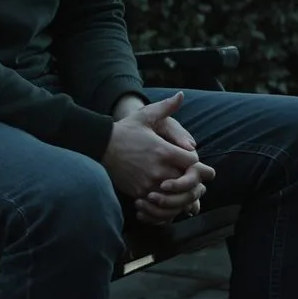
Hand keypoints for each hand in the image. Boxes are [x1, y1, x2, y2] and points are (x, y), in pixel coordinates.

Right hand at [102, 92, 212, 224]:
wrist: (101, 147)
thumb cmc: (126, 130)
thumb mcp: (145, 115)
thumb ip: (166, 107)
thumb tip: (180, 95)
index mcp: (163, 151)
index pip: (193, 162)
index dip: (196, 162)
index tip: (192, 160)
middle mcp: (158, 169)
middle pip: (187, 181)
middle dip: (192, 180)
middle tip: (195, 180)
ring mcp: (149, 183)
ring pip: (175, 196)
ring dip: (180, 193)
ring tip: (183, 191)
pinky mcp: (140, 193)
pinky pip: (160, 203)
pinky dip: (166, 202)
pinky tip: (167, 196)